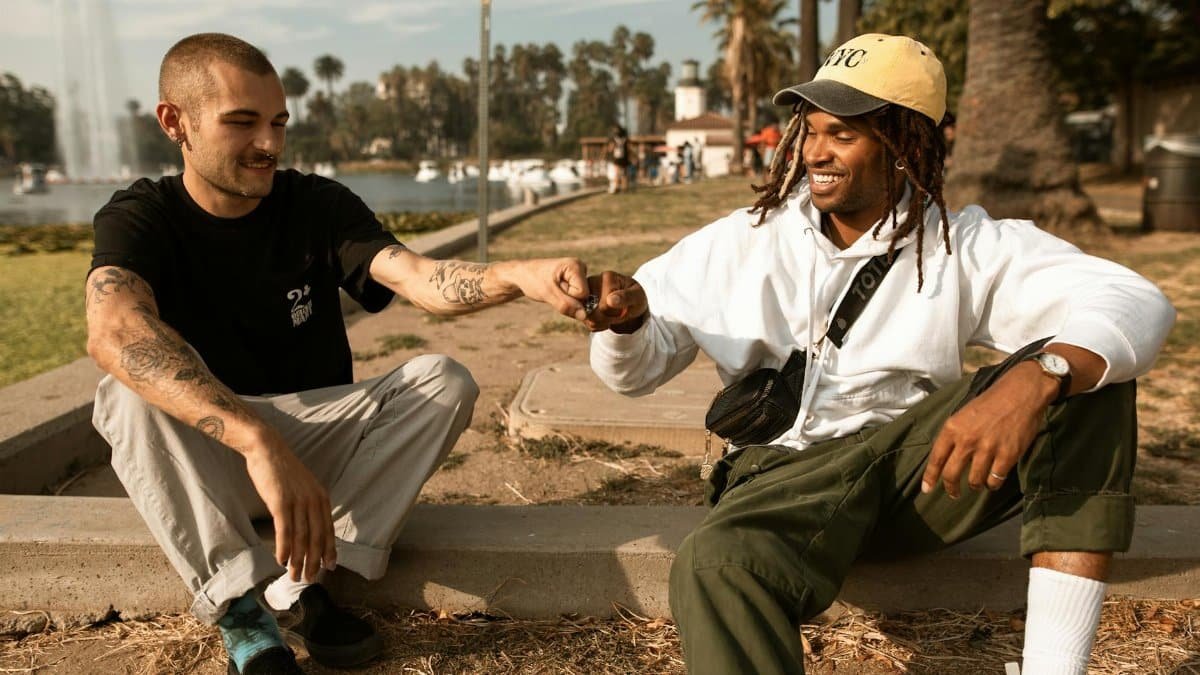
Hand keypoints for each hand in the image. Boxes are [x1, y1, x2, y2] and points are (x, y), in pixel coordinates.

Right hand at [243, 431, 335, 581]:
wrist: (267, 449)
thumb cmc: (282, 470)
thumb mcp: (303, 487)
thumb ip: (308, 506)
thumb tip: (308, 529)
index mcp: (321, 498)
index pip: (328, 530)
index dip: (329, 550)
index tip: (329, 567)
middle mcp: (314, 501)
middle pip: (316, 538)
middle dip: (314, 561)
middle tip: (310, 578)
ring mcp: (298, 501)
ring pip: (301, 538)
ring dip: (298, 560)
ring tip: (294, 575)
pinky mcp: (280, 502)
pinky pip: (285, 530)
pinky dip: (283, 547)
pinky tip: (281, 560)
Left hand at [510, 257, 590, 319]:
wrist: (522, 275)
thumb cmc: (533, 280)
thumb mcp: (548, 294)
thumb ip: (566, 305)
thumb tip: (584, 316)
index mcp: (576, 265)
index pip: (583, 293)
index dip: (568, 297)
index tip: (554, 288)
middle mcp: (581, 267)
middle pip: (584, 296)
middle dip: (568, 298)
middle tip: (553, 289)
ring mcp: (579, 274)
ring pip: (581, 298)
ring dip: (566, 299)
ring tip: (554, 289)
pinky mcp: (576, 280)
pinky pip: (577, 298)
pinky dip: (566, 298)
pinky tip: (556, 290)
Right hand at [583, 271, 647, 331]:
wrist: (629, 302)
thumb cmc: (635, 297)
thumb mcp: (637, 297)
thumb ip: (626, 297)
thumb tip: (611, 300)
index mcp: (608, 277)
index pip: (606, 303)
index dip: (615, 312)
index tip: (624, 308)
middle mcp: (592, 282)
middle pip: (593, 310)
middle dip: (607, 318)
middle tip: (619, 315)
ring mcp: (584, 293)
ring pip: (586, 316)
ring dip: (601, 323)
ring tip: (612, 317)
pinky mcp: (581, 303)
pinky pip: (585, 320)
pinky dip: (596, 325)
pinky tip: (605, 319)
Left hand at [922, 362, 1057, 497]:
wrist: (1020, 393)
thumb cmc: (991, 403)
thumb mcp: (963, 414)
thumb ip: (954, 435)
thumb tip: (945, 458)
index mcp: (952, 428)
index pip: (936, 458)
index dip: (930, 477)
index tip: (926, 490)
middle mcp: (967, 440)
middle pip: (952, 474)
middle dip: (951, 488)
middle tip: (954, 494)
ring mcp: (988, 448)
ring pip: (974, 481)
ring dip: (975, 486)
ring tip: (978, 484)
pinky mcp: (1008, 455)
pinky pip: (995, 480)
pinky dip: (993, 484)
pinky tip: (993, 480)